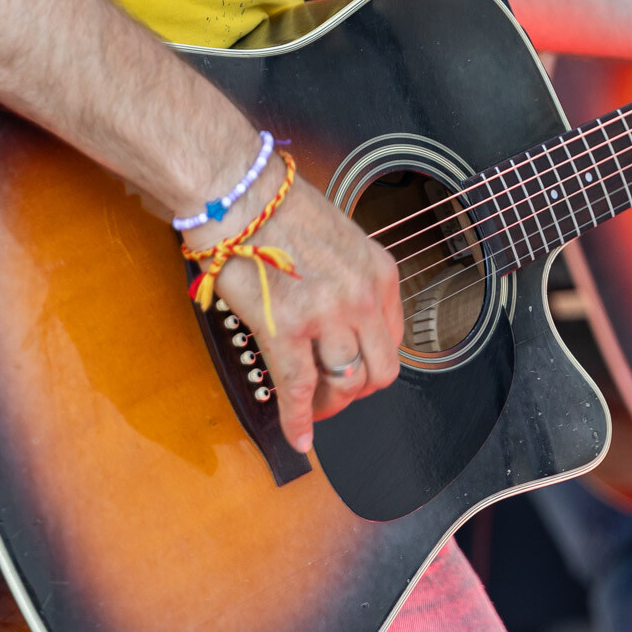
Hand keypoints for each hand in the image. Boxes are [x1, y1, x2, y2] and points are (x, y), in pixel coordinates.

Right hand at [190, 172, 402, 454]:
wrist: (238, 194)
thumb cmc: (277, 208)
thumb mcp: (340, 238)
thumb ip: (350, 279)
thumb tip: (340, 317)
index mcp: (380, 272)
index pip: (393, 339)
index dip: (373, 363)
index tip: (355, 371)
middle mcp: (362, 296)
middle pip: (379, 371)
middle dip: (357, 391)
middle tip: (335, 396)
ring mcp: (327, 315)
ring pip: (344, 384)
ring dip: (328, 405)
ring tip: (312, 409)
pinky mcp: (287, 330)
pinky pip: (299, 390)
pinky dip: (298, 422)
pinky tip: (297, 437)